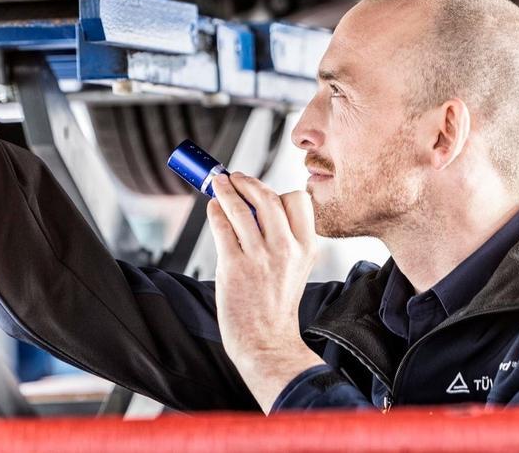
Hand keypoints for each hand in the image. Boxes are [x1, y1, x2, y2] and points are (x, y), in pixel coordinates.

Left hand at [207, 172, 326, 412]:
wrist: (267, 342)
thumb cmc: (277, 306)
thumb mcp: (296, 268)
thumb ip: (284, 239)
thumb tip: (255, 207)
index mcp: (305, 247)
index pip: (297, 201)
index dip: (278, 191)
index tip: (262, 189)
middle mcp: (285, 248)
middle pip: (267, 197)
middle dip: (248, 181)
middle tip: (235, 177)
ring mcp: (259, 257)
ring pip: (240, 208)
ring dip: (225, 189)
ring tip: (218, 183)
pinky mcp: (233, 267)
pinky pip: (222, 227)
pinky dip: (215, 212)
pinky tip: (213, 208)